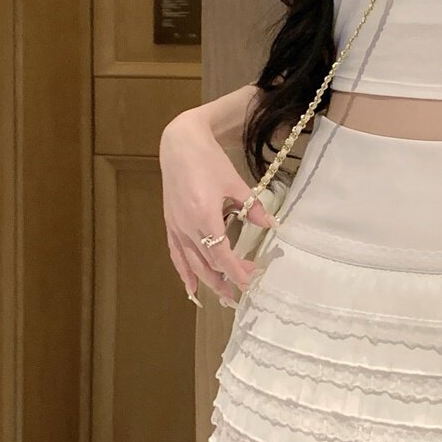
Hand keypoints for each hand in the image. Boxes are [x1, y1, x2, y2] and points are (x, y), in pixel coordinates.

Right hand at [159, 109, 276, 305]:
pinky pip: (176, 254)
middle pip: (206, 263)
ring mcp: (176, 226)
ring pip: (191, 263)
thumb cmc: (208, 160)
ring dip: (207, 282)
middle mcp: (187, 226)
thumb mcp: (235, 182)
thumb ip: (253, 207)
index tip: (250, 279)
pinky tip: (191, 288)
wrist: (179, 145)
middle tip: (240, 295)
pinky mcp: (170, 224)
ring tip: (222, 296)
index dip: (235, 270)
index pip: (221, 253)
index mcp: (204, 215)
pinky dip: (183, 272)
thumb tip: (271, 225)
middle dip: (224, 281)